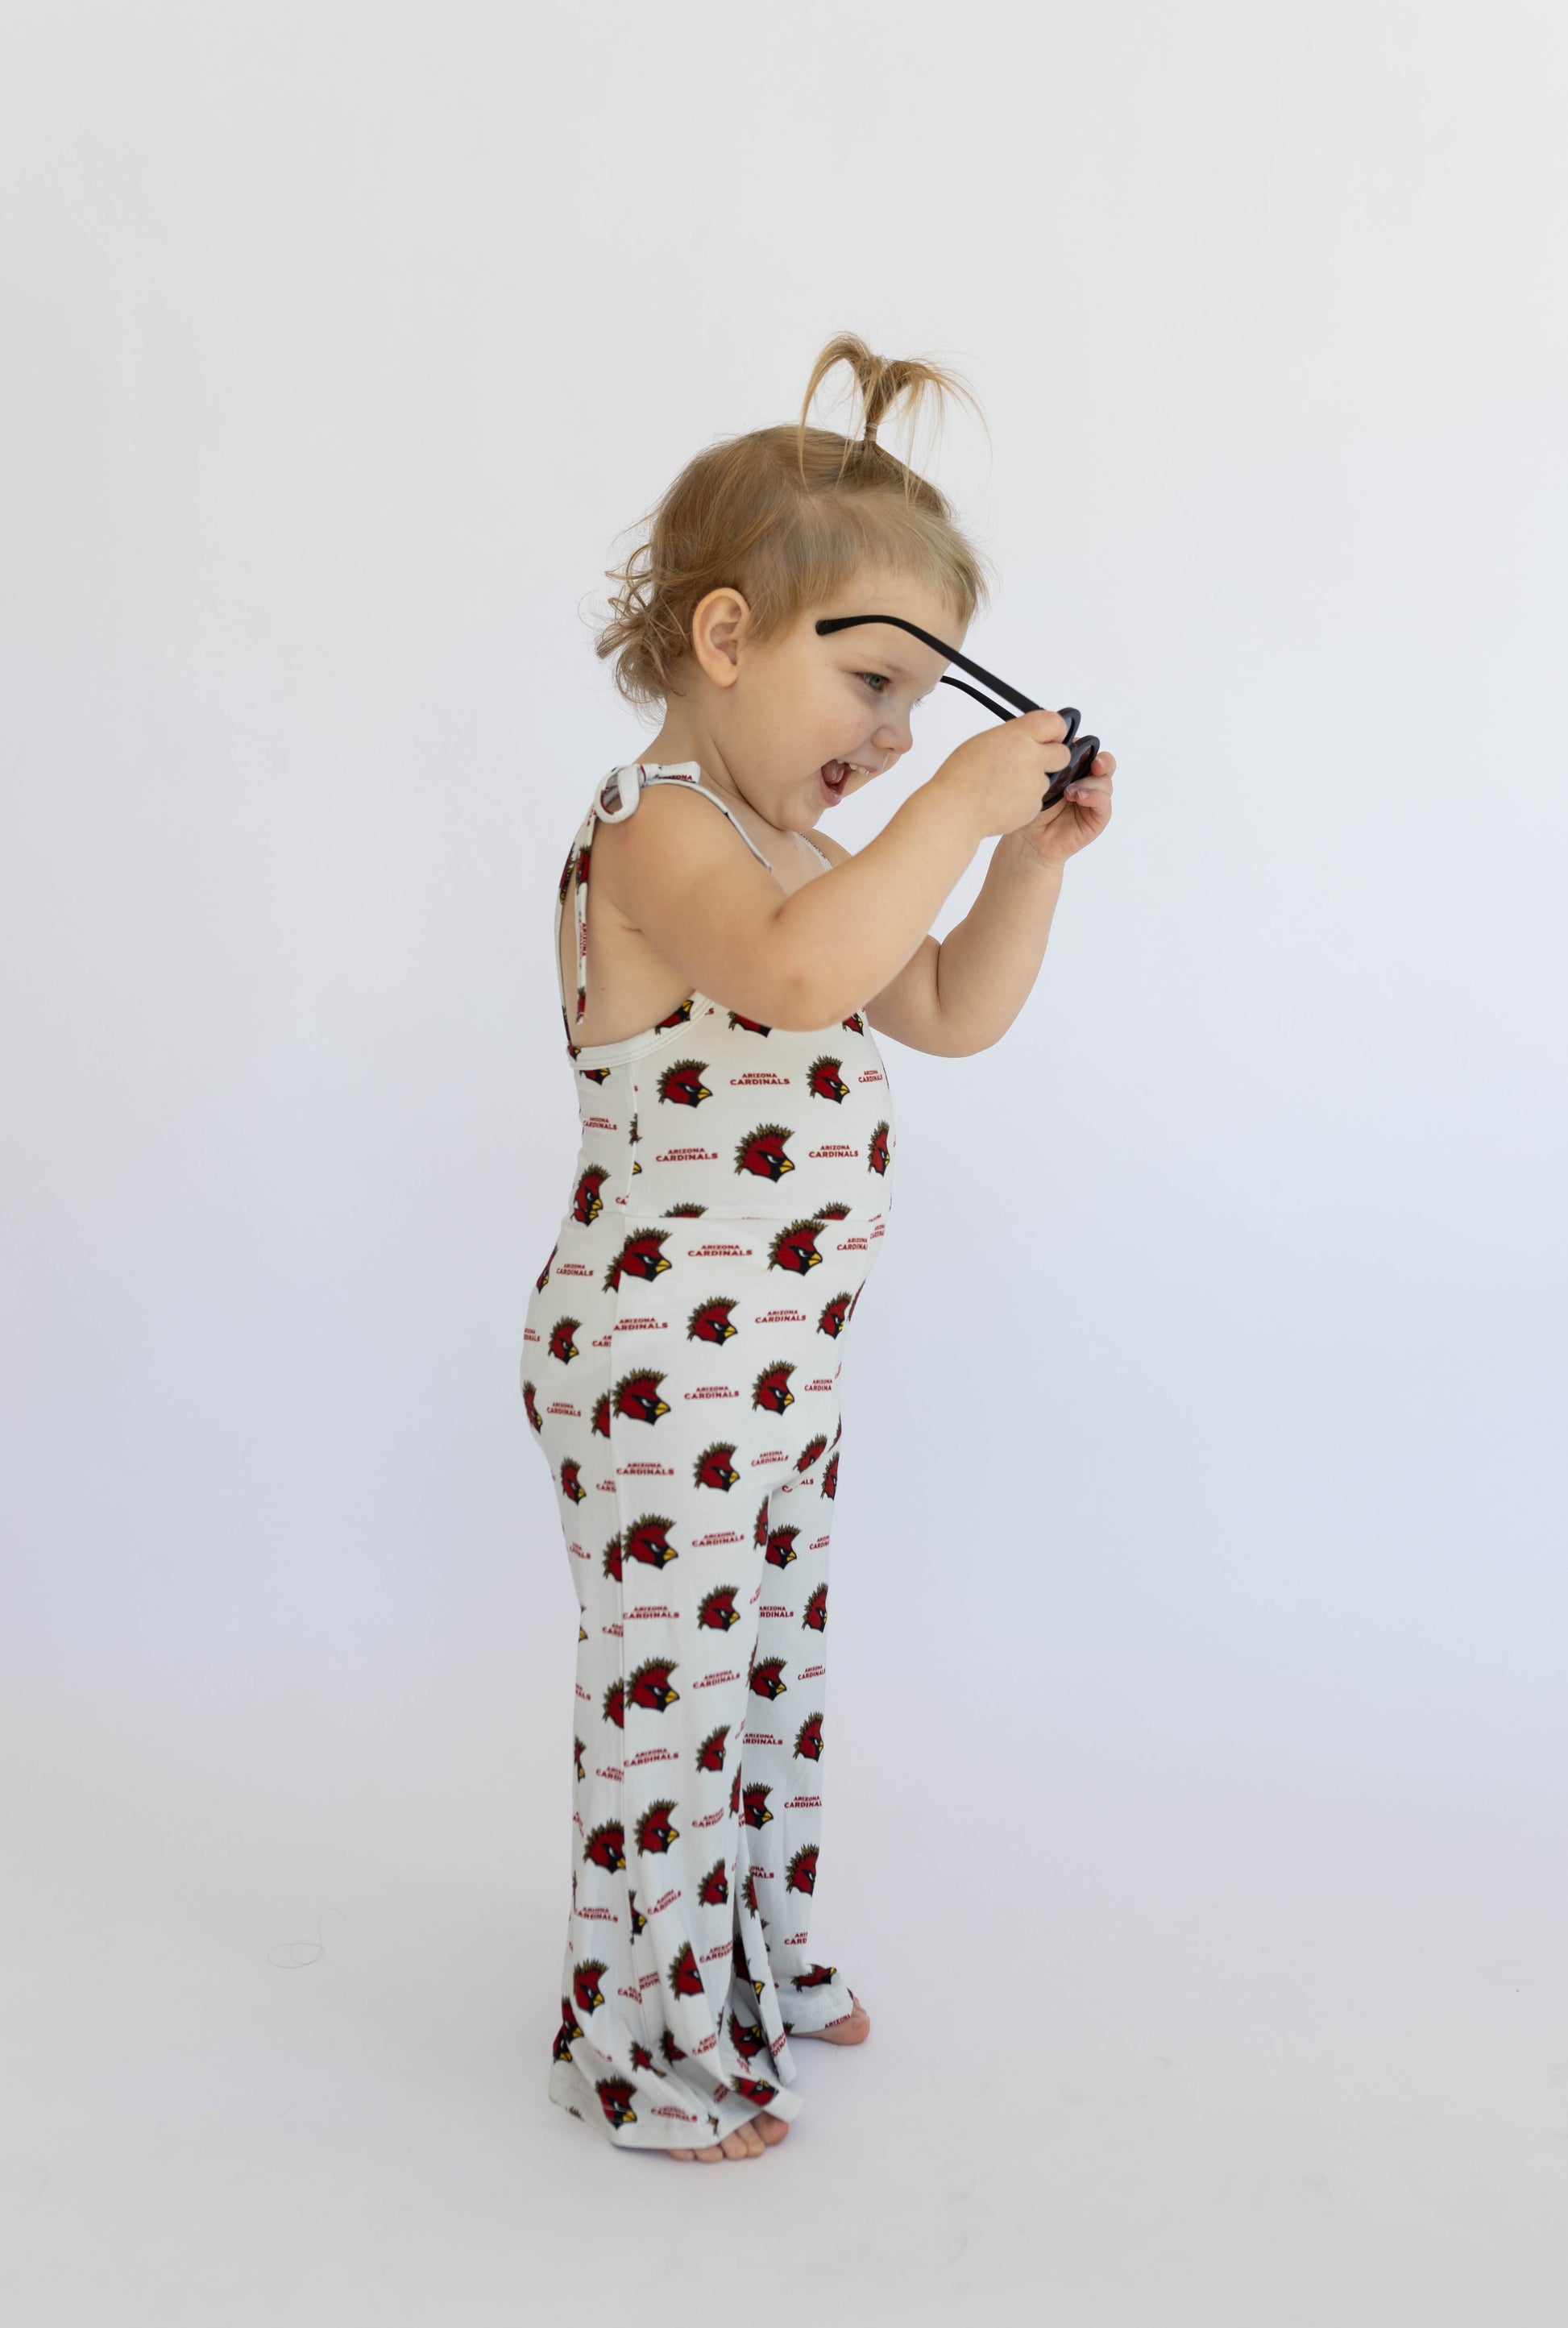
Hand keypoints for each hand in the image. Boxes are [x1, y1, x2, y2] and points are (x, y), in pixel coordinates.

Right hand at [930, 710, 1072, 838]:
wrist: (955, 810)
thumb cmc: (961, 776)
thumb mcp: (986, 741)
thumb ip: (1013, 737)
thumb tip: (1028, 738)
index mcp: (1019, 735)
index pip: (1055, 723)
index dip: (1054, 730)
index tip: (1049, 735)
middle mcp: (1032, 757)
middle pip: (1063, 753)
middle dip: (1053, 757)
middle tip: (1034, 762)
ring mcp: (1035, 784)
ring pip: (1046, 779)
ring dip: (1031, 781)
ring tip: (1003, 785)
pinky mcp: (1033, 806)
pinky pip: (1035, 800)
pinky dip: (1023, 800)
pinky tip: (1002, 800)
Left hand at [1009, 748, 1114, 866]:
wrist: (1028, 838)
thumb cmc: (1032, 807)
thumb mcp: (1040, 779)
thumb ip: (1054, 763)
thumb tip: (1062, 746)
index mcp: (1075, 768)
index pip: (1089, 751)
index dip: (1089, 747)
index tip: (1079, 748)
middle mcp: (1087, 781)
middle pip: (1105, 764)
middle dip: (1102, 761)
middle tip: (1095, 764)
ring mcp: (1093, 799)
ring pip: (1105, 782)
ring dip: (1091, 783)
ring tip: (1070, 792)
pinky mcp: (1097, 817)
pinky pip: (1104, 803)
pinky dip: (1095, 797)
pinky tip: (1079, 798)